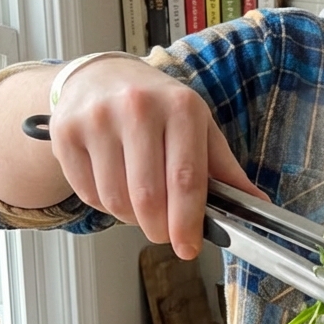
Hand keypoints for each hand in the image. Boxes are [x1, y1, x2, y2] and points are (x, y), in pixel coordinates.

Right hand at [48, 57, 263, 257]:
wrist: (102, 76)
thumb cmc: (160, 108)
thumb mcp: (200, 128)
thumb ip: (226, 170)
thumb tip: (257, 204)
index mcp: (181, 108)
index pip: (186, 180)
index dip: (187, 222)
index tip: (188, 248)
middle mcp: (137, 108)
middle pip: (148, 197)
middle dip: (159, 229)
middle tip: (164, 233)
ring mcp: (97, 118)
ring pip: (116, 200)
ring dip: (132, 219)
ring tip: (142, 204)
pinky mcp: (65, 132)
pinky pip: (88, 194)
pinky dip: (106, 206)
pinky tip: (116, 187)